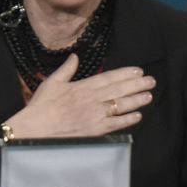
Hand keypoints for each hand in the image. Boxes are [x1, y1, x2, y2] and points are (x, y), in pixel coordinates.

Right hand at [4, 55, 155, 139]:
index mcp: (83, 87)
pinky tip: (137, 116)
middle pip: (119, 90)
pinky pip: (115, 124)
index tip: (138, 71)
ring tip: (149, 96)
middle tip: (151, 81)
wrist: (35, 129)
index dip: (125, 74)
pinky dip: (127, 120)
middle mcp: (92, 99)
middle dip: (137, 85)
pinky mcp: (94, 130)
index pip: (109, 77)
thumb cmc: (42, 106)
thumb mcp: (52, 83)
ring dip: (136, 100)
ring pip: (121, 105)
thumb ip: (66, 69)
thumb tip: (75, 56)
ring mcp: (95, 115)